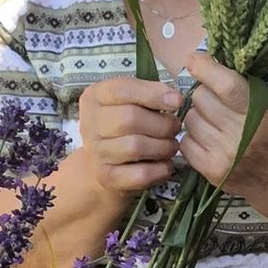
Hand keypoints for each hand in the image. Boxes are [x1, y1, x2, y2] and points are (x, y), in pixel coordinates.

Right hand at [79, 77, 183, 196]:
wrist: (100, 167)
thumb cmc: (122, 128)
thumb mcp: (130, 103)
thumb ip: (149, 94)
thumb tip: (175, 98)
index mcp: (94, 97)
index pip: (122, 89)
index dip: (153, 94)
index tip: (178, 100)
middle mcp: (90, 123)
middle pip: (130, 119)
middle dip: (162, 124)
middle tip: (174, 128)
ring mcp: (96, 152)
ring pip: (136, 147)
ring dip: (163, 147)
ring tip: (171, 146)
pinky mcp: (107, 177)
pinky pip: (141, 173)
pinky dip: (160, 169)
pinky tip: (165, 164)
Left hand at [180, 51, 267, 230]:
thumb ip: (258, 90)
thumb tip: (227, 70)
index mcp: (264, 113)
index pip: (224, 84)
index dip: (204, 67)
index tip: (196, 60)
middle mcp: (241, 133)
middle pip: (201, 97)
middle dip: (205, 91)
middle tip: (217, 97)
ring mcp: (223, 154)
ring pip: (190, 118)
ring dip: (200, 114)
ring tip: (216, 120)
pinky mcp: (211, 171)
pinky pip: (186, 142)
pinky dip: (194, 136)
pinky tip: (210, 137)